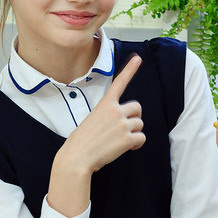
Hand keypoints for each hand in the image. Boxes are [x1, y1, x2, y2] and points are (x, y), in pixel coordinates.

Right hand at [59, 55, 145, 173]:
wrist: (77, 158)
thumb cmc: (81, 142)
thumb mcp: (92, 121)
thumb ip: (108, 117)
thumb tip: (121, 125)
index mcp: (104, 105)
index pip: (119, 83)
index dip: (130, 70)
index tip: (138, 58)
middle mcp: (115, 111)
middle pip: (137, 108)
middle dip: (135, 117)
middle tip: (125, 128)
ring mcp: (122, 124)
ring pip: (139, 124)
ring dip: (133, 133)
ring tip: (119, 141)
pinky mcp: (128, 138)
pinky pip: (141, 138)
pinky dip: (136, 144)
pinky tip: (127, 148)